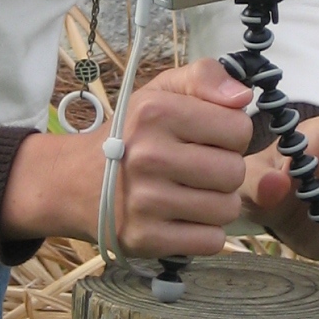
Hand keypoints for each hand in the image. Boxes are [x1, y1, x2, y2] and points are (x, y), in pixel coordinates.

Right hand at [0, 57, 253, 253]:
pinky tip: (182, 217)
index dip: (231, 134)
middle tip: (197, 168)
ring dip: (216, 203)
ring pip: (227, 209)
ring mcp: (145, 202)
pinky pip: (211, 241)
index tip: (208, 138)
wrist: (74, 182)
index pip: (239, 128)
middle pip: (235, 172)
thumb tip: (244, 96)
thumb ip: (204, 77)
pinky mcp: (145, 238)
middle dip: (224, 170)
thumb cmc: (130, 135)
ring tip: (189, 192)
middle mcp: (148, 156)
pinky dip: (204, 232)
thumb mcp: (160, 92)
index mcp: (155, 113)